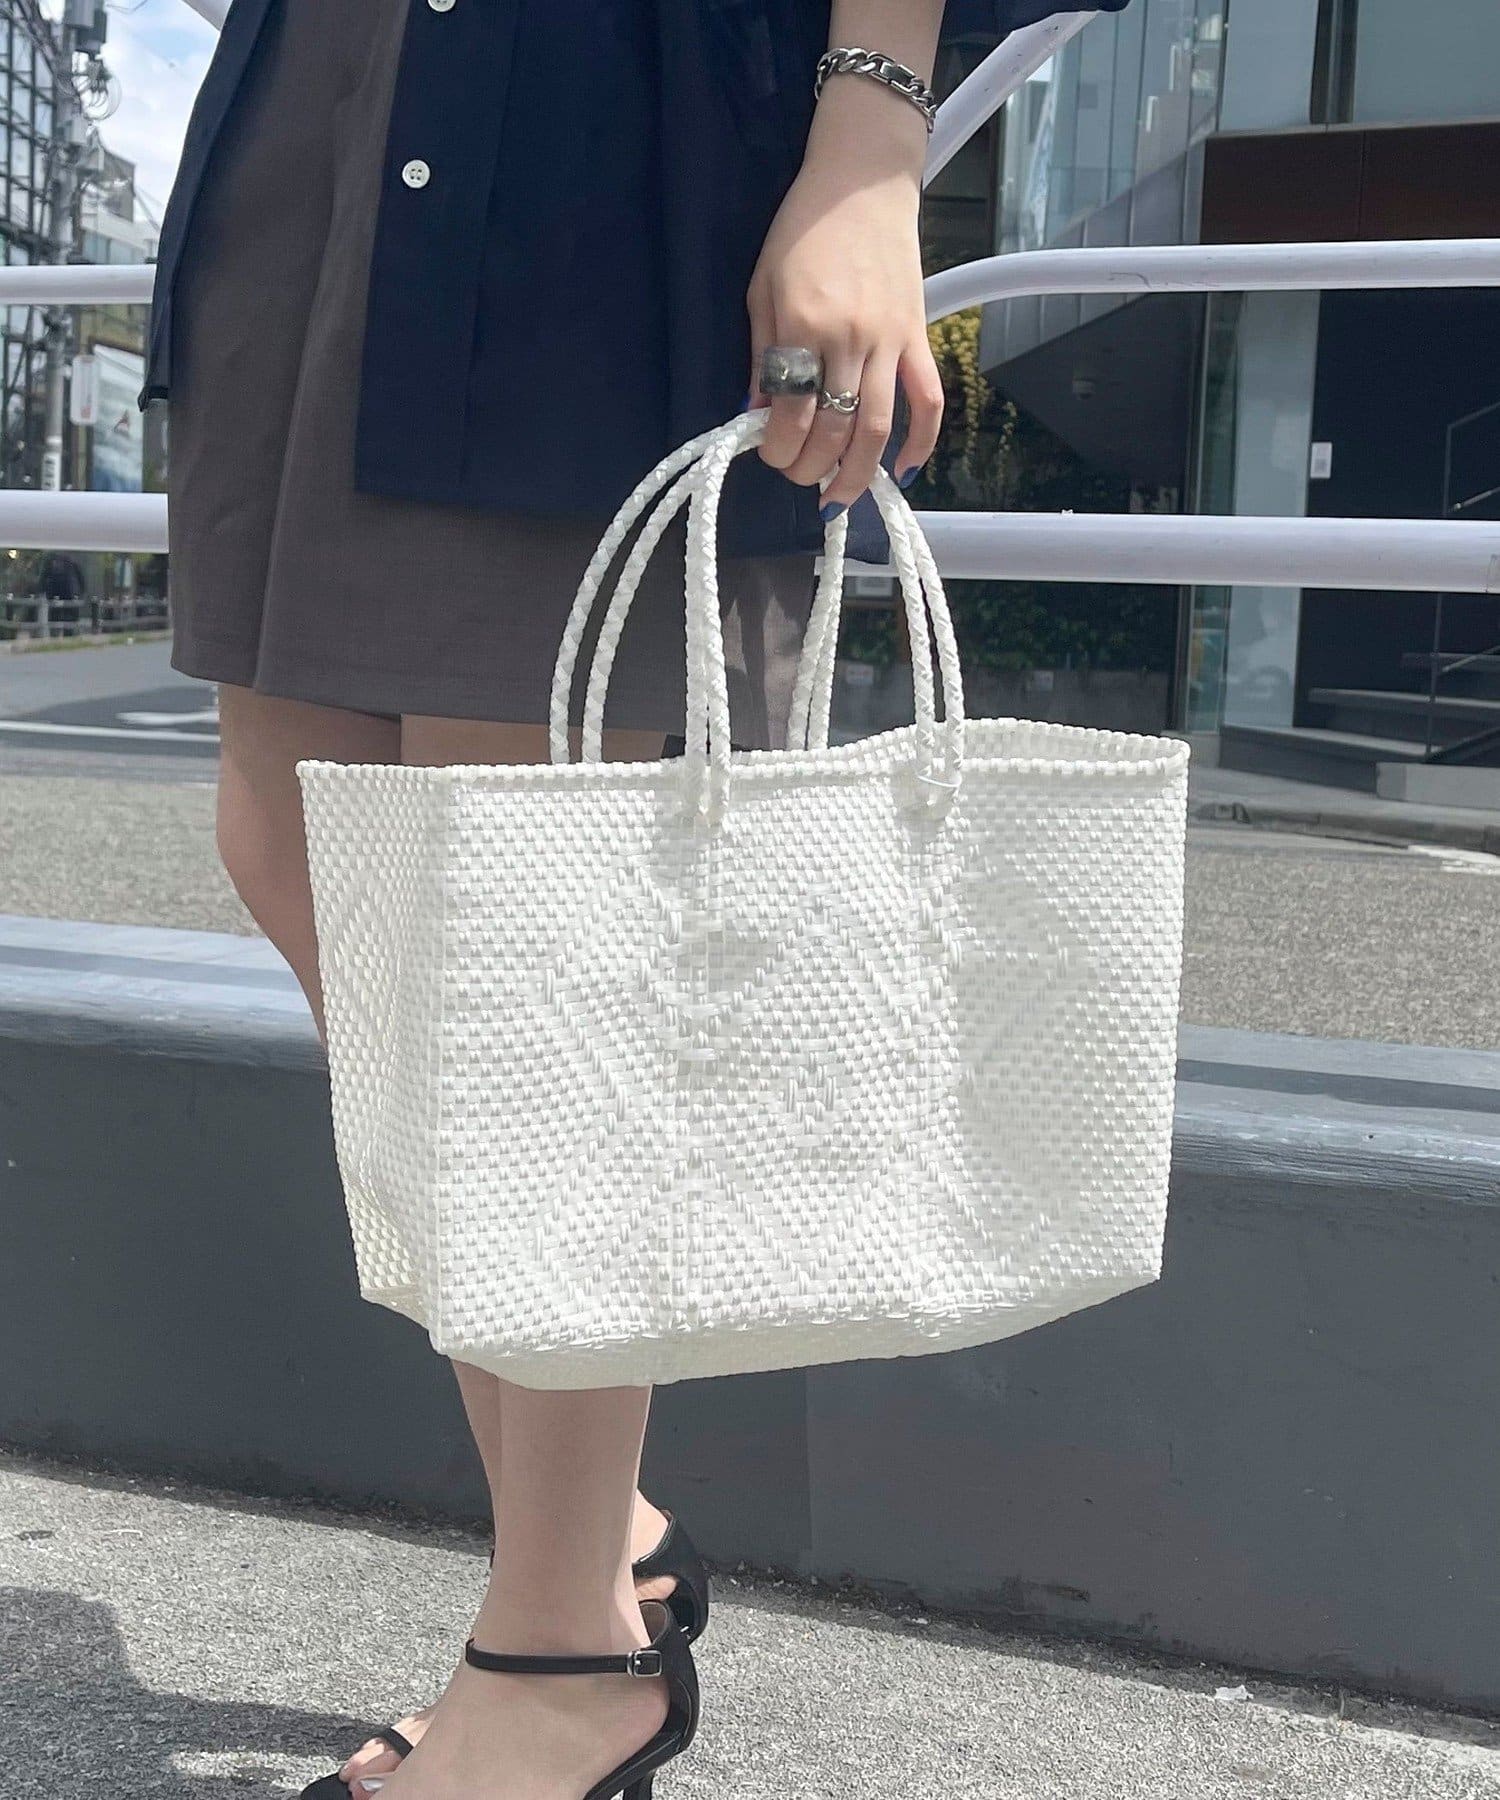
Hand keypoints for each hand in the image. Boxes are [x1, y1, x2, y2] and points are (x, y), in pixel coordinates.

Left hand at [745, 80, 943, 515]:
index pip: (791, 410)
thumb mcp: (762, 287)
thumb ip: (760, 354)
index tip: (769, 454)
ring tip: (838, 499)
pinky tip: (904, 471)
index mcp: (803, 325)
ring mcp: (889, 341)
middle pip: (834, 428)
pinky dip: (921, 441)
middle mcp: (849, 340)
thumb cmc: (802, 229)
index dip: (778, 447)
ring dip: (857, 473)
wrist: (862, 180)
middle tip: (797, 477)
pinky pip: (928, 399)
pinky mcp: (917, 336)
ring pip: (879, 426)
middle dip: (811, 467)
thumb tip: (758, 412)